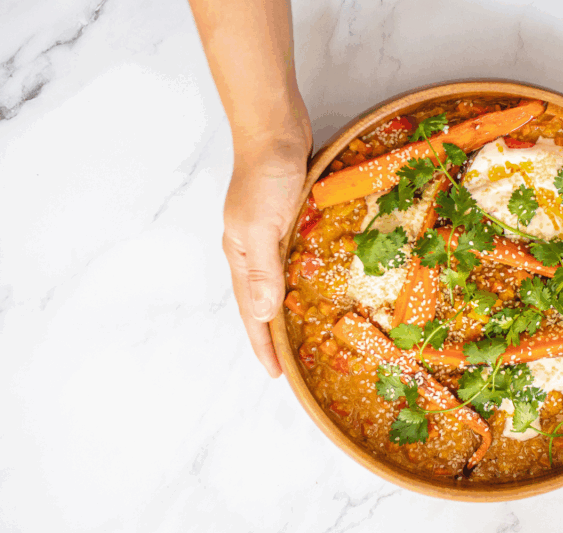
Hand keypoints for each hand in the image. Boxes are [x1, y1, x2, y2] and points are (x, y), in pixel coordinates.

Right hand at [223, 138, 310, 377]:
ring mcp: (270, 233)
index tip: (275, 375)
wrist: (274, 126)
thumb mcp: (261, 226)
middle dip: (273, 335)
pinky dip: (305, 278)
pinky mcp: (289, 217)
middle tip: (292, 363)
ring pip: (280, 282)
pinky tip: (321, 283)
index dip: (263, 345)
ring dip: (290, 308)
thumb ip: (263, 270)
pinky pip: (296, 258)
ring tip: (307, 333)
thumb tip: (265, 314)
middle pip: (262, 302)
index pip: (252, 312)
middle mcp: (253, 249)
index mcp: (241, 256)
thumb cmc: (265, 174)